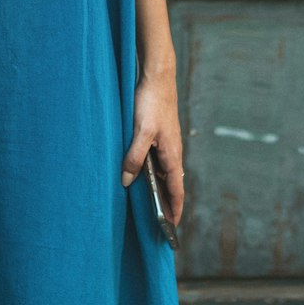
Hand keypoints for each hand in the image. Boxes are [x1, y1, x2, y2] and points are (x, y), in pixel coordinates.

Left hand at [120, 68, 183, 225]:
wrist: (157, 77)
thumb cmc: (151, 103)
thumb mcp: (140, 132)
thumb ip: (134, 157)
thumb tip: (127, 182)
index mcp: (172, 155)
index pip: (176, 190)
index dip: (174, 209)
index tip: (172, 228)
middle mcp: (172, 152)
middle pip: (171, 184)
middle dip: (166, 203)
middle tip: (159, 223)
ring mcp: (167, 144)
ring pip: (163, 172)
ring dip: (158, 188)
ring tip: (148, 204)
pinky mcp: (159, 135)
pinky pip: (157, 161)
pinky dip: (152, 173)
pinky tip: (140, 174)